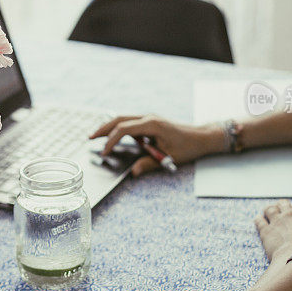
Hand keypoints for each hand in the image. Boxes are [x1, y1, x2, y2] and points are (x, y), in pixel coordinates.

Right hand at [88, 115, 225, 176]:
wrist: (202, 136)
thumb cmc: (188, 146)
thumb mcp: (168, 158)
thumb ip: (149, 164)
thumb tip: (133, 173)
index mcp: (152, 124)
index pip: (124, 129)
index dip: (111, 141)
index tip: (104, 152)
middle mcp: (148, 117)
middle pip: (119, 119)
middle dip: (103, 128)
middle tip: (89, 138)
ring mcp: (149, 118)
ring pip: (123, 119)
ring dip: (109, 126)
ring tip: (96, 136)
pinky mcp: (150, 121)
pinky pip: (130, 122)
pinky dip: (119, 128)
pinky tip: (113, 137)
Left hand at [254, 199, 291, 261]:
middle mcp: (289, 214)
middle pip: (283, 203)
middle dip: (282, 206)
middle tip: (282, 212)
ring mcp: (276, 221)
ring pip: (270, 209)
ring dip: (270, 210)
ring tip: (269, 213)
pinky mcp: (265, 231)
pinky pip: (259, 221)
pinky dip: (259, 219)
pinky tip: (259, 219)